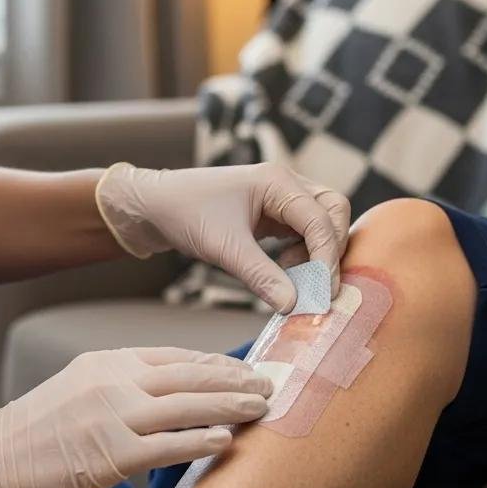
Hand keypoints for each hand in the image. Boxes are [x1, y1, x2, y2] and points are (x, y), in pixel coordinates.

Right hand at [0, 348, 271, 487]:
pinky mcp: (110, 453)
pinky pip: (167, 445)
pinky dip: (200, 441)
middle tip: (268, 385)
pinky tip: (226, 440)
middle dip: (235, 381)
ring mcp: (113, 416)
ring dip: (230, 406)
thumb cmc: (38, 430)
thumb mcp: (82, 387)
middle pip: (190, 376)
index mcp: (110, 362)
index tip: (246, 370)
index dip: (218, 364)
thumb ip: (126, 384)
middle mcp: (115, 381)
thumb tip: (175, 393)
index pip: (177, 357)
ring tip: (261, 408)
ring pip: (187, 405)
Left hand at [96, 162, 350, 312]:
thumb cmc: (185, 214)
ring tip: (298, 279)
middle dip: (331, 249)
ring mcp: (281, 199)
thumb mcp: (224, 248)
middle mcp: (286, 185)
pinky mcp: (273, 216)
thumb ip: (261, 276)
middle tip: (321, 285)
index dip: (327, 256)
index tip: (323, 290)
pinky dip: (304, 254)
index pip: (321, 218)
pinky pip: (304, 233)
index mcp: (277, 181)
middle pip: (333, 212)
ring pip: (322, 223)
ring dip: (318, 253)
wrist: (153, 207)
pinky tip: (285, 271)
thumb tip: (294, 305)